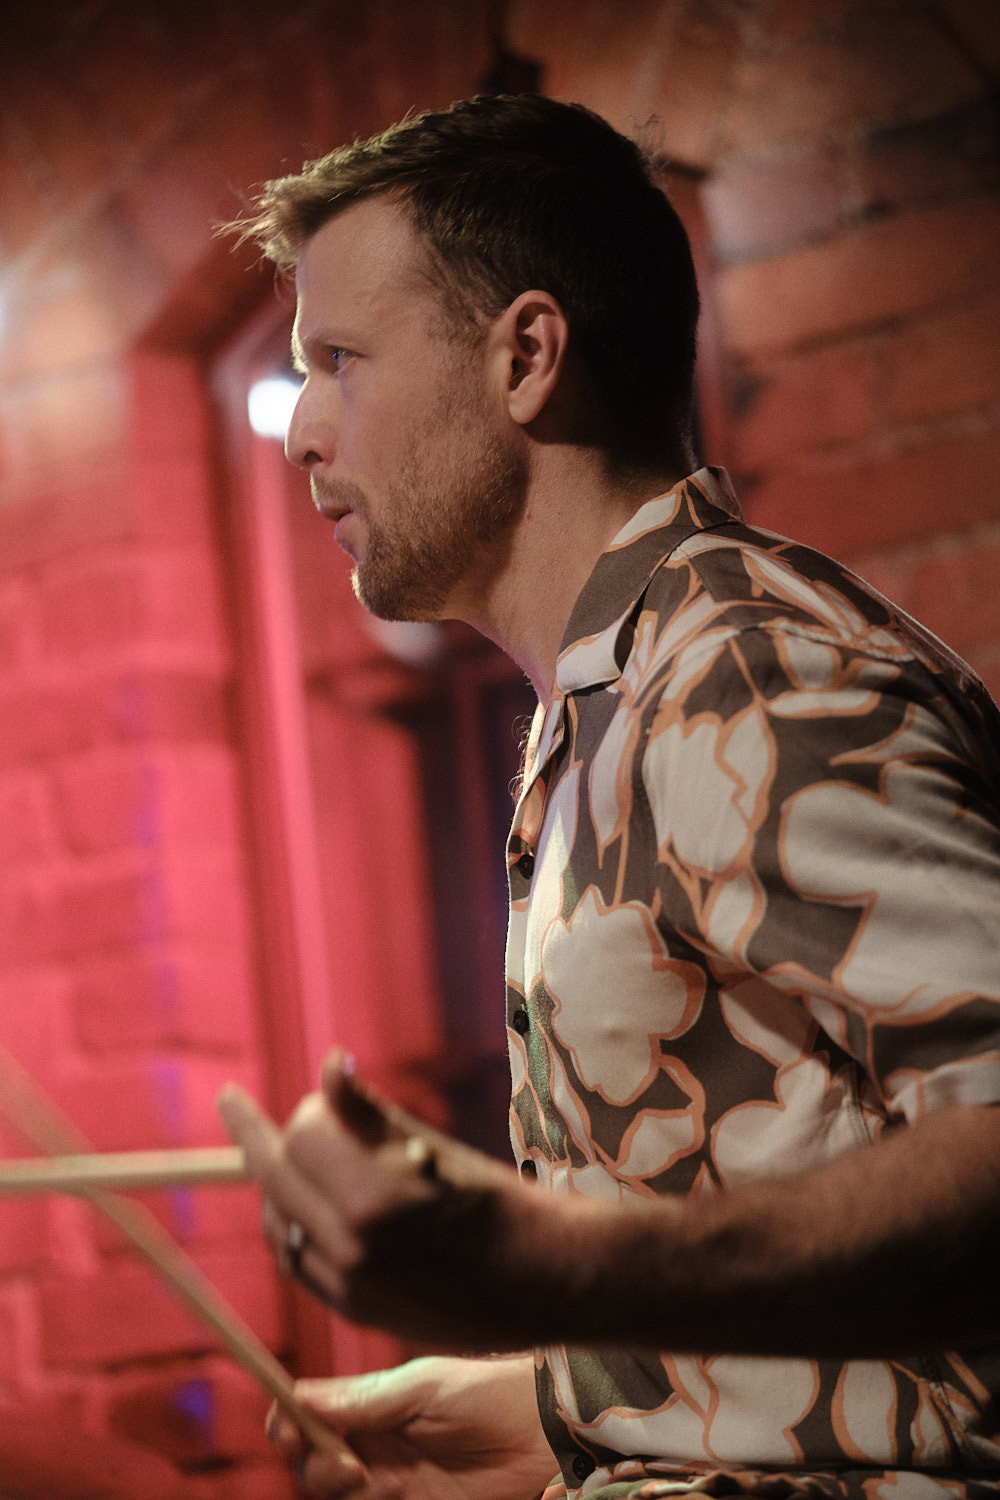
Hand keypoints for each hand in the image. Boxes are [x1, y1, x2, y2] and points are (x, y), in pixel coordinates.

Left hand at [216, 1050, 575, 1350]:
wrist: (554, 1283)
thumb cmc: (506, 1204)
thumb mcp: (438, 1149)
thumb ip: (371, 1113)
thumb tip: (328, 1066)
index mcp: (375, 1205)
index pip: (303, 1137)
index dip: (311, 1107)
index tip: (324, 1089)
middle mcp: (353, 1256)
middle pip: (277, 1183)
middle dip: (262, 1139)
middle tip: (237, 1108)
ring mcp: (352, 1294)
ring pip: (278, 1229)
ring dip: (275, 1187)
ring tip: (281, 1154)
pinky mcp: (359, 1317)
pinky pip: (300, 1267)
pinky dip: (293, 1228)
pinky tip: (305, 1203)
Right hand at [266, 1354, 554, 1499]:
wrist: (541, 1433)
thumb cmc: (485, 1393)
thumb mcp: (423, 1387)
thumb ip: (366, 1400)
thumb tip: (303, 1400)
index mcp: (367, 1405)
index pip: (307, 1413)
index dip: (288, 1422)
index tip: (288, 1430)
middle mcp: (370, 1444)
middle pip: (312, 1462)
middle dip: (317, 1464)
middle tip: (350, 1463)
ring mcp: (390, 1482)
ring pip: (337, 1496)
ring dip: (346, 1491)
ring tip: (381, 1480)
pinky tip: (395, 1495)